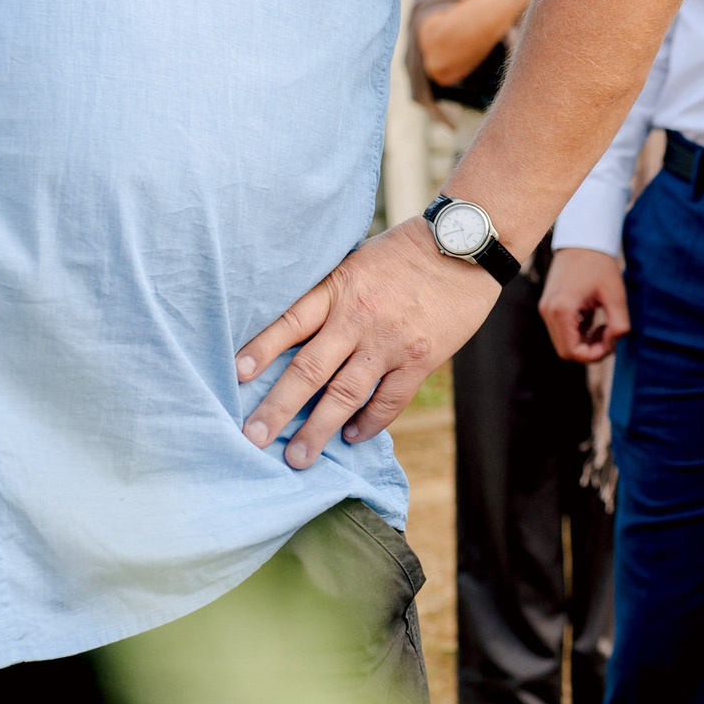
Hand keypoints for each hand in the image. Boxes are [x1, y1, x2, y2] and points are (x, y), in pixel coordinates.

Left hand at [237, 220, 501, 468]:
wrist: (467, 246)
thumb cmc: (409, 249)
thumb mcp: (359, 260)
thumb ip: (333, 292)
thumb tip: (300, 326)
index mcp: (339, 288)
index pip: (290, 322)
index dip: (261, 349)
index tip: (236, 376)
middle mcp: (359, 318)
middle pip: (309, 369)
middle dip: (278, 407)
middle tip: (252, 438)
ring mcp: (390, 342)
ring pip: (345, 394)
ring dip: (318, 429)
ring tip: (298, 458)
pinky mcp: (421, 359)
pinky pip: (389, 400)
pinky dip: (369, 422)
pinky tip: (352, 436)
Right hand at [540, 246, 629, 362]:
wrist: (582, 240)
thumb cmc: (599, 264)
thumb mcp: (615, 294)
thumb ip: (620, 323)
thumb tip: (615, 342)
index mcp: (562, 310)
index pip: (572, 352)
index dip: (595, 355)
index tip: (612, 340)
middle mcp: (548, 312)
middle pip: (566, 352)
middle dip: (590, 350)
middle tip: (610, 334)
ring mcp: (546, 309)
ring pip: (564, 343)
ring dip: (585, 342)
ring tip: (603, 324)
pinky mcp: (549, 306)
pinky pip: (562, 331)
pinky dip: (579, 333)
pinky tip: (594, 318)